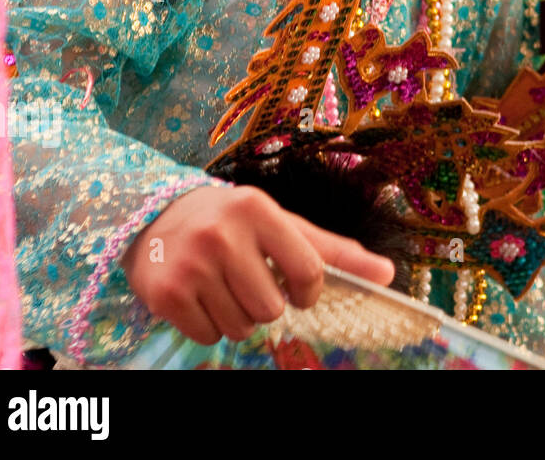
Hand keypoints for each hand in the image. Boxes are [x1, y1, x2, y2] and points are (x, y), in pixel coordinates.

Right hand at [121, 185, 394, 345]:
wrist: (156, 215)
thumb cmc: (235, 222)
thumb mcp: (283, 225)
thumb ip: (334, 251)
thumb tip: (388, 274)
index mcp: (258, 209)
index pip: (307, 270)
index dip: (309, 292)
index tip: (300, 291)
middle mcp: (221, 234)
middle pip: (272, 307)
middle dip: (268, 304)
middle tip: (250, 282)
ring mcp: (190, 265)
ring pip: (241, 327)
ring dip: (239, 317)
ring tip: (224, 287)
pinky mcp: (165, 294)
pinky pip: (209, 336)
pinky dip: (210, 326)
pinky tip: (201, 296)